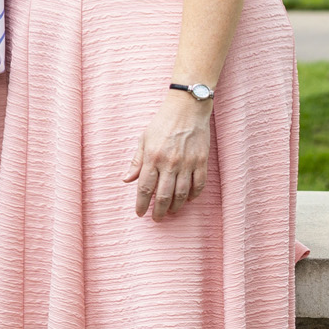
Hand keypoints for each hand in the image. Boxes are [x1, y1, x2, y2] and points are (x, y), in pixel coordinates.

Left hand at [124, 89, 212, 218]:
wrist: (187, 109)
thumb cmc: (162, 123)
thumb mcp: (143, 139)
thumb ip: (136, 161)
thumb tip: (126, 180)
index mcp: (152, 157)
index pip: (145, 187)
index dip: (142, 204)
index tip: (140, 214)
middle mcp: (169, 163)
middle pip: (163, 195)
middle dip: (159, 210)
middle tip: (156, 219)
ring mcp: (187, 163)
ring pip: (182, 193)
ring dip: (176, 206)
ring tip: (171, 212)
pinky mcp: (201, 161)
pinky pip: (199, 184)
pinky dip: (193, 195)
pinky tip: (188, 200)